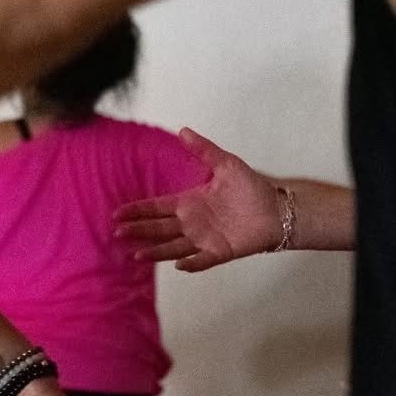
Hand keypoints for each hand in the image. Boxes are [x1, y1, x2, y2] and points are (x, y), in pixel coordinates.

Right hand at [112, 128, 279, 270]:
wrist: (277, 209)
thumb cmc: (251, 187)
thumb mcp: (226, 164)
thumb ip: (204, 149)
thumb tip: (183, 130)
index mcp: (188, 203)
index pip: (156, 207)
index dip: (138, 210)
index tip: (118, 213)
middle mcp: (191, 223)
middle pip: (158, 228)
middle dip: (138, 231)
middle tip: (118, 233)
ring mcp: (204, 239)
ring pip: (173, 247)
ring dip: (156, 251)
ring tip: (137, 256)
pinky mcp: (220, 251)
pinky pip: (202, 260)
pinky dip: (191, 264)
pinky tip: (178, 265)